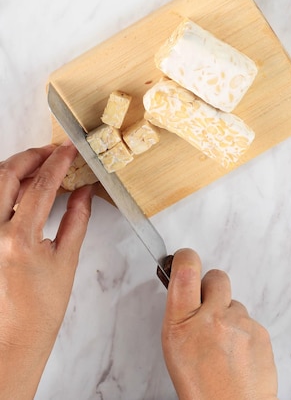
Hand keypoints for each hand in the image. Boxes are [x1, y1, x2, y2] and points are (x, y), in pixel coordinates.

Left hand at [0, 143, 92, 399]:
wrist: (14, 338)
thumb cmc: (41, 308)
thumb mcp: (67, 260)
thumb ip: (76, 218)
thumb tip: (85, 189)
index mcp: (19, 239)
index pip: (40, 186)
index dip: (57, 162)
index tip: (69, 149)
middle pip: (6, 175)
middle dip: (30, 156)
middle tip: (51, 152)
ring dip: (14, 168)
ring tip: (37, 166)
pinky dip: (4, 187)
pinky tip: (20, 188)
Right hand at [162, 249, 277, 399]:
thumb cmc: (202, 390)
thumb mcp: (175, 350)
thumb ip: (182, 317)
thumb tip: (187, 292)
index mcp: (182, 323)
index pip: (186, 270)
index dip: (186, 258)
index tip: (186, 259)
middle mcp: (212, 318)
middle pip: (216, 277)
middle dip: (213, 288)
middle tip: (209, 308)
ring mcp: (239, 324)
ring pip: (234, 304)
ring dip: (230, 318)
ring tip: (224, 348)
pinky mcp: (260, 332)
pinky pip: (250, 322)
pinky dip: (244, 334)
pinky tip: (238, 356)